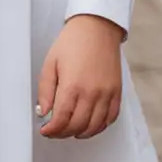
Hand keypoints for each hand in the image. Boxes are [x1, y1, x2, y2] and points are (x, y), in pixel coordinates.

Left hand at [36, 14, 124, 139]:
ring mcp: (106, 93)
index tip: (46, 130)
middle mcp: (91, 93)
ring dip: (81, 133)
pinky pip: (111, 118)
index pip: (61, 120)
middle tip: (55, 131)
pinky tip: (90, 124)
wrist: (97, 27)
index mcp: (72, 86)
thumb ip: (45, 91)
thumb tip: (44, 112)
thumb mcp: (50, 64)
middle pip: (77, 126)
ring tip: (71, 130)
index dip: (51, 130)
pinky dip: (100, 126)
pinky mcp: (116, 91)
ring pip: (94, 126)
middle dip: (63, 133)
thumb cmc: (72, 42)